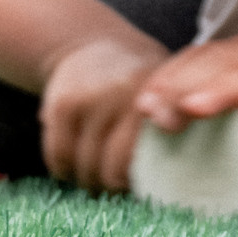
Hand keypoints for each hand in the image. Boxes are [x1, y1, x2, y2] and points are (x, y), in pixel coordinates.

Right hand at [39, 38, 161, 190]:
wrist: (90, 45)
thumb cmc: (138, 83)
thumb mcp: (165, 93)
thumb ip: (172, 128)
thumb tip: (178, 179)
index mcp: (161, 96)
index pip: (151, 157)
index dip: (147, 180)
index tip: (147, 188)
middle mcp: (127, 95)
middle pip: (114, 170)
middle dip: (114, 190)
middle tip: (117, 191)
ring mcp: (93, 99)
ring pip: (85, 168)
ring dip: (89, 183)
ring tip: (97, 180)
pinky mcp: (63, 106)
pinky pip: (59, 157)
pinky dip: (64, 171)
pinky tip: (73, 169)